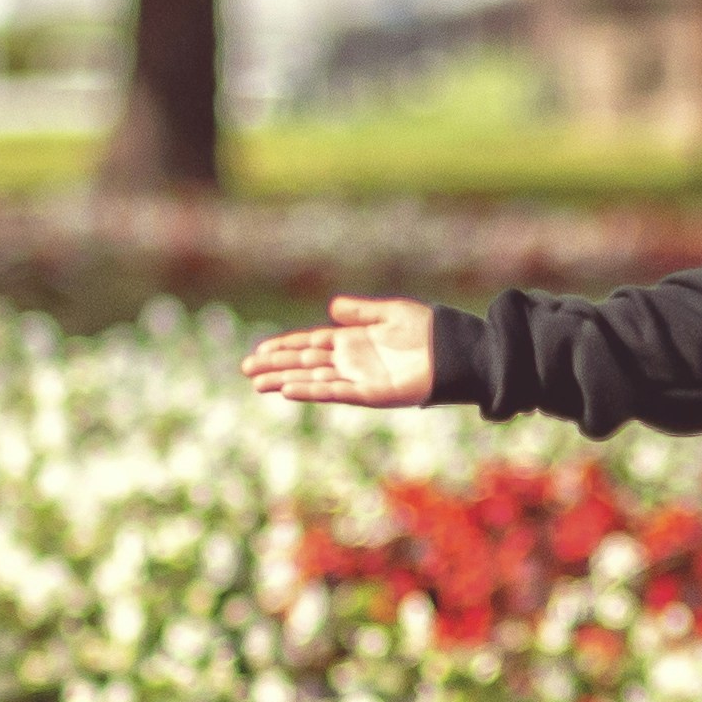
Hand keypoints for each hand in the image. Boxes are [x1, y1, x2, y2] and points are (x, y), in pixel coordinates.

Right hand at [241, 296, 440, 409]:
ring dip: (286, 381)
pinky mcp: (372, 393)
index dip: (284, 346)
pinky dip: (313, 391)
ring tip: (259, 384)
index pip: (309, 344)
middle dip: (276, 365)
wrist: (455, 352)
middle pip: (304, 363)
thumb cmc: (428, 331)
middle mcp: (351, 361)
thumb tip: (331, 308)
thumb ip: (360, 312)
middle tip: (246, 370)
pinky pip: (336, 392)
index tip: (259, 350)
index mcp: (353, 340)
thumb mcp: (390, 313)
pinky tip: (291, 389)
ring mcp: (359, 378)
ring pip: (314, 380)